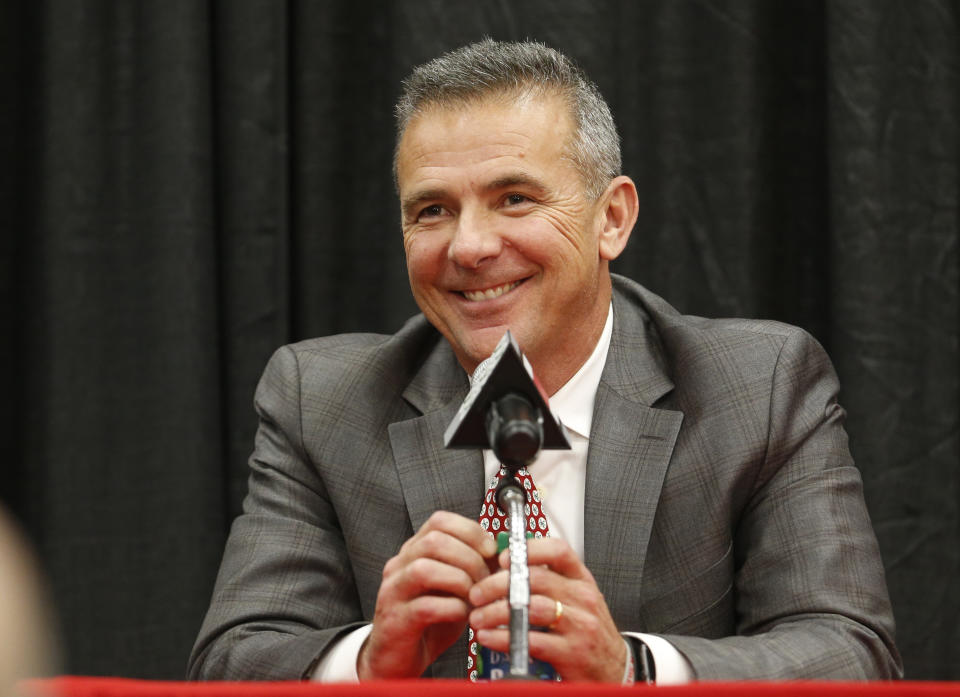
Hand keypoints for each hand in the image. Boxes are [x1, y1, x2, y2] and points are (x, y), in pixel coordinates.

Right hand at [357, 511, 496, 679]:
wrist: (397, 660)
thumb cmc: (428, 623)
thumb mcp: (453, 589)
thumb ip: (471, 569)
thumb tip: (501, 553)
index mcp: (414, 552)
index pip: (439, 521)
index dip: (470, 530)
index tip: (489, 549)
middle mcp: (399, 566)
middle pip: (433, 541)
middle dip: (469, 558)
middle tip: (484, 579)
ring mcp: (393, 592)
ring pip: (424, 569)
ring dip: (460, 581)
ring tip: (474, 598)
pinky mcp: (396, 620)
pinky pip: (425, 607)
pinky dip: (452, 608)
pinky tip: (462, 615)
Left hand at [467, 537, 626, 681]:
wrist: (614, 667)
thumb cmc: (587, 629)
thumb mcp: (576, 598)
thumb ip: (549, 581)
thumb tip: (506, 567)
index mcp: (581, 579)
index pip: (558, 550)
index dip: (528, 550)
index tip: (502, 558)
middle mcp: (582, 598)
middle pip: (535, 578)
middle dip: (498, 584)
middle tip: (477, 592)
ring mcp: (579, 624)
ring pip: (531, 607)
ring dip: (496, 612)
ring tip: (478, 617)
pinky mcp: (572, 652)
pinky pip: (531, 640)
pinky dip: (504, 638)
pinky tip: (489, 637)